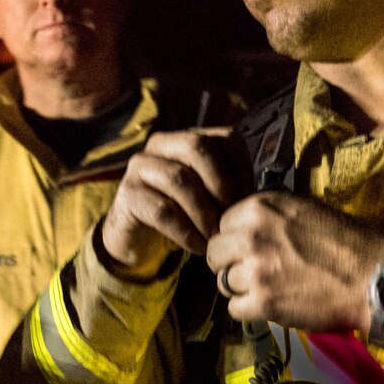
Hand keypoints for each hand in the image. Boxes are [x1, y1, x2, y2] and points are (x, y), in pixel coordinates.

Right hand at [97, 128, 241, 278]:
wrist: (139, 242)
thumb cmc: (183, 215)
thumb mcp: (209, 197)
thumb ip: (230, 188)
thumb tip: (256, 198)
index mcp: (187, 138)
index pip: (224, 136)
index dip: (242, 167)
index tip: (249, 199)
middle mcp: (160, 144)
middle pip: (197, 146)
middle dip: (221, 184)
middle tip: (231, 217)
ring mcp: (140, 167)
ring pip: (179, 178)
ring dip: (204, 212)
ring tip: (215, 237)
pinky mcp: (127, 195)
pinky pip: (161, 210)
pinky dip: (185, 231)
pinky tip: (198, 247)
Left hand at [204, 192, 383, 331]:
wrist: (373, 275)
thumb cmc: (346, 241)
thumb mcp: (303, 209)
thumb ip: (269, 217)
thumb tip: (245, 228)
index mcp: (261, 207)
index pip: (222, 224)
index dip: (234, 238)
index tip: (248, 248)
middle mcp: (251, 235)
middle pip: (214, 253)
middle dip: (228, 263)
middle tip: (250, 271)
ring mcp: (255, 270)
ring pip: (223, 283)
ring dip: (240, 288)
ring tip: (266, 289)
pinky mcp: (263, 302)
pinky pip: (235, 309)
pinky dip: (249, 310)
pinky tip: (270, 305)